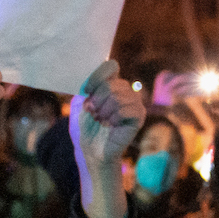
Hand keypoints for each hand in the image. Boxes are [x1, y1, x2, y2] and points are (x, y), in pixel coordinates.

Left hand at [70, 59, 143, 217]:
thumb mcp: (79, 103)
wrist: (90, 150)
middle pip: (111, 83)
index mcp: (111, 85)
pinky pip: (126, 107)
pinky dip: (114, 117)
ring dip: (103, 110)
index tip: (86, 92)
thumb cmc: (85, 128)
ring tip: (102, 121)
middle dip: (96, 101)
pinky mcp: (139, 115)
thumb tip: (104, 68)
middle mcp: (125, 90)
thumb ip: (88, 84)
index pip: (109, 67)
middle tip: (95, 114)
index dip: (96, 78)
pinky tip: (112, 125)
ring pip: (118, 95)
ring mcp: (134, 102)